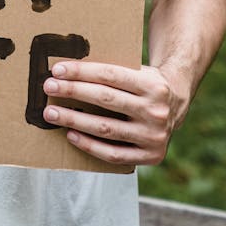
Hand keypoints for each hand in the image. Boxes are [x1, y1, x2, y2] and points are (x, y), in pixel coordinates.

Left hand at [42, 60, 185, 166]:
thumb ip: (111, 72)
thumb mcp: (137, 70)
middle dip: (73, 92)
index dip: (82, 71)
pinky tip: (71, 134)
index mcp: (153, 84)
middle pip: (106, 99)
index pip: (110, 74)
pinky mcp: (151, 156)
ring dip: (74, 119)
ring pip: (106, 128)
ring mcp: (154, 136)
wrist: (176, 104)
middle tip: (49, 87)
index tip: (57, 69)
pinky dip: (89, 145)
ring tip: (52, 113)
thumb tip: (68, 71)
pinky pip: (114, 154)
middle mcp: (156, 110)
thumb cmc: (144, 83)